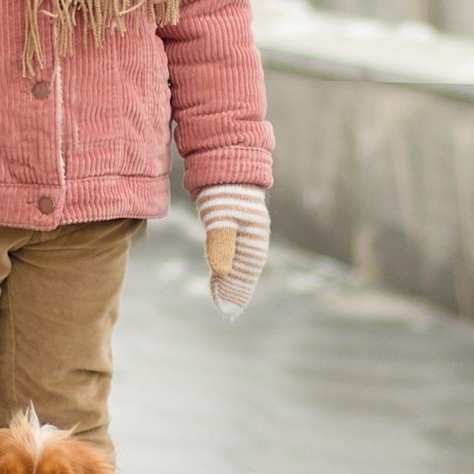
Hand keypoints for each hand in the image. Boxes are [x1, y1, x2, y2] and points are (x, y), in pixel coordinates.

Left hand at [194, 185, 268, 320]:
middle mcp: (254, 238)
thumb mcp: (220, 217)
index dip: (237, 290)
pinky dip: (228, 271)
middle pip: (246, 270)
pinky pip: (234, 256)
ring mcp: (246, 233)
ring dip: (232, 283)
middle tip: (224, 311)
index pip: (246, 270)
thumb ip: (220, 243)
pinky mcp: (236, 229)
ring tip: (223, 302)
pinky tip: (219, 280)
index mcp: (254, 237)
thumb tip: (220, 272)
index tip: (226, 310)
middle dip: (236, 291)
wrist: (227, 162)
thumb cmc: (224, 190)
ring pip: (241, 264)